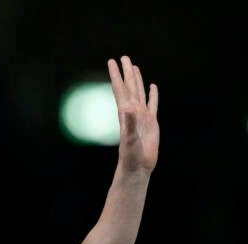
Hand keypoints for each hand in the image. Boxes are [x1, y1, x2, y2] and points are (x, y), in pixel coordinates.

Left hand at [108, 56, 159, 175]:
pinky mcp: (151, 122)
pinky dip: (153, 95)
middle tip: (123, 57)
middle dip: (126, 72)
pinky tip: (152, 87)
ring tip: (134, 67)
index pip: (120, 89)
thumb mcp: (129, 139)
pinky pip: (153, 104)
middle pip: (129, 87)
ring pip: (139, 93)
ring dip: (137, 80)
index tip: (111, 62)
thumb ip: (129, 123)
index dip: (116, 75)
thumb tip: (127, 108)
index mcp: (126, 113)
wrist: (138, 166)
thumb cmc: (131, 155)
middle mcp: (133, 112)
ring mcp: (142, 116)